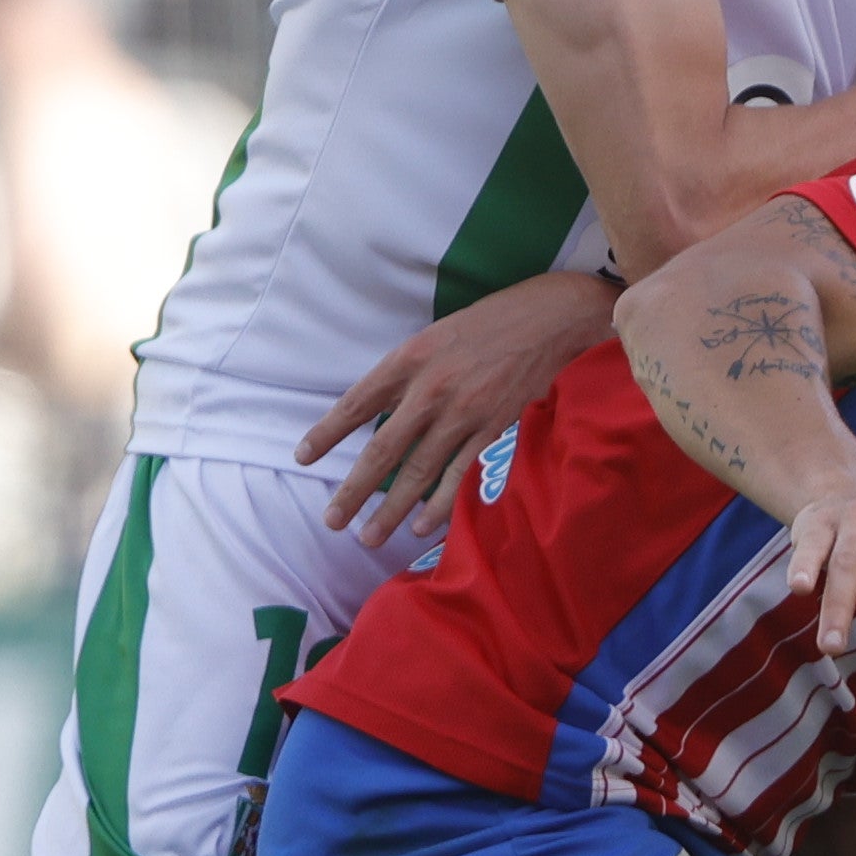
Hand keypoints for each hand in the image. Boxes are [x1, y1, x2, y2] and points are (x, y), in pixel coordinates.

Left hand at [298, 266, 619, 545]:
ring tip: (368, 537)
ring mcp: (464, 412)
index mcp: (410, 358)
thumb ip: (406, 372)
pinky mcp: (493, 428)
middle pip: (383, 449)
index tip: (304, 456)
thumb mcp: (435, 334)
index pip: (357, 402)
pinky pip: (459, 474)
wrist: (552, 318)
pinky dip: (441, 505)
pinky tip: (421, 528)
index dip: (328, 433)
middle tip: (332, 520)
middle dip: (354, 490)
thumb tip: (379, 409)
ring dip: (391, 509)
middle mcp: (431, 389)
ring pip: (419, 471)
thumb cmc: (490, 321)